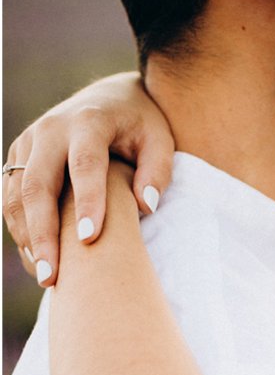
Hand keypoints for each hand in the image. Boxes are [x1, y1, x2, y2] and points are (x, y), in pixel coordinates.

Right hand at [4, 71, 173, 285]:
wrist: (108, 98)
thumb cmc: (141, 123)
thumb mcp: (160, 139)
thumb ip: (157, 169)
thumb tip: (146, 206)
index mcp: (88, 123)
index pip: (85, 166)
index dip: (86, 202)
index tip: (89, 240)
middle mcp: (49, 130)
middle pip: (37, 185)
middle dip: (43, 232)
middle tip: (53, 275)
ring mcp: (27, 143)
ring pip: (16, 194)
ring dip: (27, 237)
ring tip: (46, 277)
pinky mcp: (17, 157)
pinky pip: (11, 197)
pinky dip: (21, 229)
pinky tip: (37, 259)